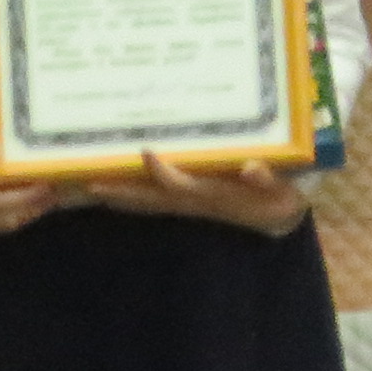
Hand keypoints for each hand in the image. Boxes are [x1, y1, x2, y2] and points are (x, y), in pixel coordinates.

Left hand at [98, 153, 308, 237]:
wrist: (279, 219)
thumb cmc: (278, 199)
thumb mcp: (281, 190)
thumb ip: (267, 180)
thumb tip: (252, 168)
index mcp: (214, 194)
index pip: (183, 184)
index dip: (163, 172)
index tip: (147, 150)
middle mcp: (196, 202)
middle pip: (152, 198)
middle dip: (123, 191)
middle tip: (91, 183)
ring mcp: (190, 205)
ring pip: (149, 202)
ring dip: (121, 197)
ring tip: (91, 188)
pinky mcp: (189, 205)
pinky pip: (154, 203)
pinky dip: (133, 200)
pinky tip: (115, 195)